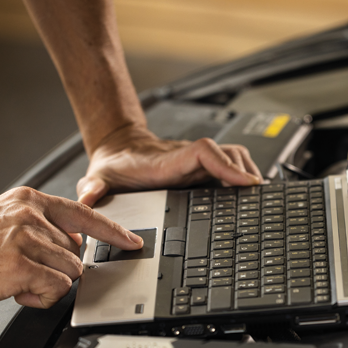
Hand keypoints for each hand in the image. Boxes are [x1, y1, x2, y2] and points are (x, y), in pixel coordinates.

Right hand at [0, 187, 141, 307]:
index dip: (113, 231)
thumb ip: (40, 224)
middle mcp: (32, 216)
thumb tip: (72, 242)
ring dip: (49, 285)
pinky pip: (56, 288)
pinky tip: (18, 292)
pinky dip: (42, 297)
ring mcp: (28, 239)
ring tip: (18, 281)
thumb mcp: (5, 217)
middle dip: (57, 269)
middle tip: (25, 272)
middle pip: (76, 252)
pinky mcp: (22, 265)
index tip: (132, 241)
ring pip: (70, 271)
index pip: (85, 214)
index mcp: (31, 200)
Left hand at [76, 126, 262, 205]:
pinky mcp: (202, 169)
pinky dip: (243, 175)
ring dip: (248, 172)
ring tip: (259, 197)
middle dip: (246, 171)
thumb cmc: (114, 167)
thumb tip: (87, 195)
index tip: (244, 182)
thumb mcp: (98, 177)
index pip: (204, 152)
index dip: (226, 165)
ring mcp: (198, 164)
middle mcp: (188, 160)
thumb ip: (92, 188)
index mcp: (168, 162)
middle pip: (228, 154)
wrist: (118, 151)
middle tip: (259, 197)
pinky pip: (230, 165)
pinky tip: (249, 193)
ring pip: (234, 157)